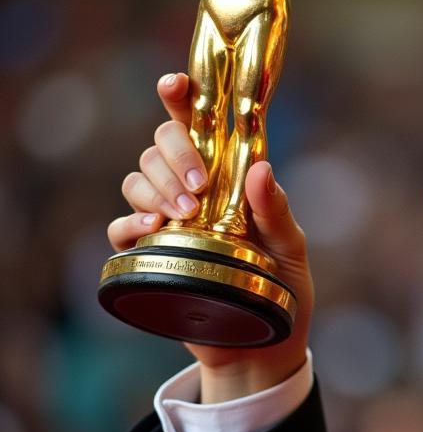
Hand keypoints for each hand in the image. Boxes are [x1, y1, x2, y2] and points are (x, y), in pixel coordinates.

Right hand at [107, 73, 313, 402]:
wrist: (263, 348)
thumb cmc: (283, 291)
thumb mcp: (292, 250)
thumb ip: (277, 211)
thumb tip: (260, 169)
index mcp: (231, 179)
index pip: (202, 127)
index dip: (183, 99)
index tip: (174, 84)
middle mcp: (197, 192)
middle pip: (161, 146)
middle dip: (174, 155)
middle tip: (199, 189)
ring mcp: (170, 222)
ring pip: (138, 179)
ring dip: (156, 189)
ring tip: (185, 216)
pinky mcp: (152, 255)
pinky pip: (121, 227)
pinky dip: (130, 224)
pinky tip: (153, 232)